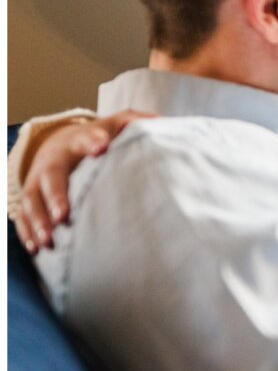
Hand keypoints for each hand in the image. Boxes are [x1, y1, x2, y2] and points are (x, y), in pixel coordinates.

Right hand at [13, 110, 153, 252]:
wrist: (60, 144)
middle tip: (64, 215)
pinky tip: (36, 248)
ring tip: (49, 239)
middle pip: (52, 175)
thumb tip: (161, 124)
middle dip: (56, 195)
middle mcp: (55, 160)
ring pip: (31, 199)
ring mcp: (38, 180)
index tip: (102, 148)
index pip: (85, 137)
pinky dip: (27, 231)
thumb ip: (134, 122)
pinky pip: (22, 215)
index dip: (93, 141)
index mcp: (79, 140)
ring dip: (39, 220)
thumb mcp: (115, 125)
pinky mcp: (30, 198)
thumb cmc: (98, 138)